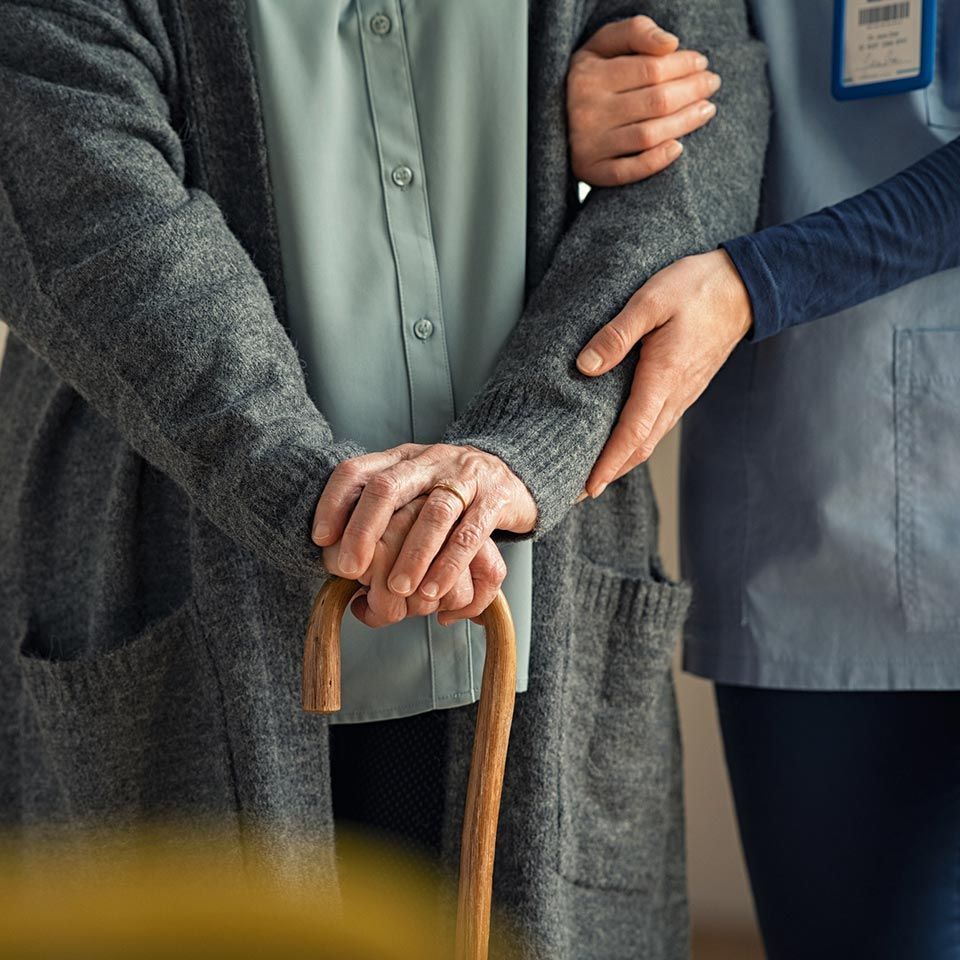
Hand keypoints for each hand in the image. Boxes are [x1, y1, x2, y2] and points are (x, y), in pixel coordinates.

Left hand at [312, 443, 534, 607]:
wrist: (515, 471)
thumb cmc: (451, 491)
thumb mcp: (413, 489)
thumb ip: (381, 516)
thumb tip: (339, 564)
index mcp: (401, 459)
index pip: (357, 470)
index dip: (334, 502)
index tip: (321, 539)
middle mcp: (429, 462)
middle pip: (388, 488)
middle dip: (364, 530)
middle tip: (349, 569)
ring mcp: (464, 478)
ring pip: (433, 513)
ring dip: (412, 555)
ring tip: (398, 590)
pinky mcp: (495, 499)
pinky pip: (471, 533)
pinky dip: (450, 564)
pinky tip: (434, 590)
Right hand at [567, 15, 719, 185]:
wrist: (552, 118)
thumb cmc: (587, 78)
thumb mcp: (602, 44)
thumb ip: (635, 31)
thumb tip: (670, 44)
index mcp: (588, 75)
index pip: (650, 68)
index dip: (683, 64)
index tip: (701, 62)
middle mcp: (586, 111)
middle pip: (655, 101)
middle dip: (692, 90)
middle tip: (711, 84)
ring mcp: (588, 145)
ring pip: (648, 135)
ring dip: (685, 123)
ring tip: (706, 109)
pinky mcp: (590, 171)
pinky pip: (628, 171)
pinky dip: (656, 161)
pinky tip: (678, 148)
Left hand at [576, 250, 751, 494]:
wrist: (744, 286)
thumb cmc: (696, 289)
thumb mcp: (650, 301)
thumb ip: (616, 335)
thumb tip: (585, 366)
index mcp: (663, 378)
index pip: (632, 434)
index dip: (608, 464)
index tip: (587, 487)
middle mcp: (675, 395)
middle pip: (640, 447)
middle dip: (609, 473)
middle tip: (579, 492)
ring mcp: (683, 394)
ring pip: (650, 439)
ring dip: (623, 461)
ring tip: (594, 474)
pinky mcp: (685, 388)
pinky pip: (658, 425)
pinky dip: (637, 442)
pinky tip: (621, 442)